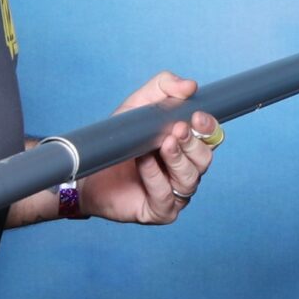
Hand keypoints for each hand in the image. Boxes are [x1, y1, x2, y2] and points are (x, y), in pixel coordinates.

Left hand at [76, 71, 217, 225]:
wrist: (87, 173)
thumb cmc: (116, 142)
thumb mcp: (137, 105)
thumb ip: (163, 87)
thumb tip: (190, 86)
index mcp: (187, 146)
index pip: (212, 137)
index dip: (209, 127)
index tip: (196, 116)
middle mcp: (186, 171)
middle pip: (205, 159)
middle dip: (192, 144)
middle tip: (175, 129)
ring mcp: (176, 193)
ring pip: (190, 178)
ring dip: (176, 160)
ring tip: (160, 145)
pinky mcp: (161, 212)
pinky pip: (166, 196)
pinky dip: (155, 177)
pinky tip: (144, 162)